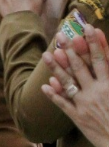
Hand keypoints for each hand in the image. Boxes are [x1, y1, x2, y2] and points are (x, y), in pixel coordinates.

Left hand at [40, 29, 108, 146]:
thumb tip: (108, 63)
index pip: (102, 59)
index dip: (94, 43)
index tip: (88, 28)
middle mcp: (97, 93)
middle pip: (81, 67)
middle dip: (71, 50)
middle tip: (61, 35)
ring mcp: (85, 105)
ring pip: (68, 82)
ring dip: (56, 67)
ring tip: (46, 54)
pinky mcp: (78, 118)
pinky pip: (63, 104)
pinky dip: (54, 94)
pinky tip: (45, 85)